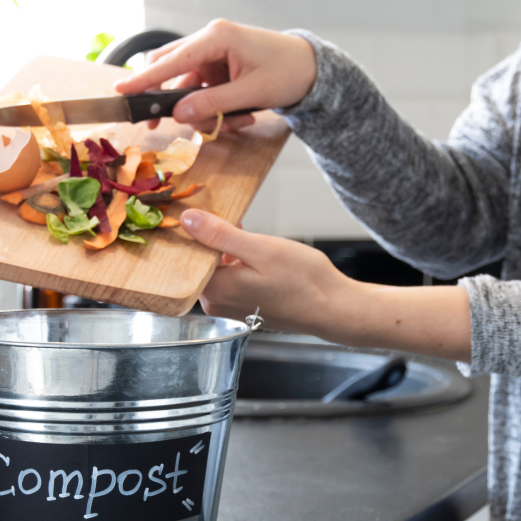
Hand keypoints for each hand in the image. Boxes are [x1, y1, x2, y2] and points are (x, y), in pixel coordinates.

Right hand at [113, 20, 317, 133]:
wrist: (312, 70)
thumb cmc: (288, 73)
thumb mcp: (251, 93)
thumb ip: (213, 104)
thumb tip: (179, 113)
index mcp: (217, 37)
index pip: (171, 60)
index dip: (144, 79)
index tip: (121, 91)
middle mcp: (211, 41)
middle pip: (171, 71)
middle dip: (170, 102)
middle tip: (153, 125)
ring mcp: (214, 55)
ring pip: (187, 87)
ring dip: (203, 112)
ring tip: (236, 123)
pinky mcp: (219, 68)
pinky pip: (203, 92)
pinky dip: (215, 110)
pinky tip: (239, 118)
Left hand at [179, 209, 356, 337]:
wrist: (333, 308)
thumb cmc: (303, 281)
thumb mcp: (261, 249)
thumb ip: (220, 235)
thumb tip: (187, 220)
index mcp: (215, 291)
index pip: (187, 256)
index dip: (194, 231)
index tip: (205, 212)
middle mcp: (216, 304)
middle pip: (200, 262)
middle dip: (213, 239)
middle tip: (235, 222)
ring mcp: (229, 307)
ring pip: (216, 268)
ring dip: (227, 250)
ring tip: (249, 237)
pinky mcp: (243, 307)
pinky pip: (230, 278)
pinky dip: (238, 262)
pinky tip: (256, 254)